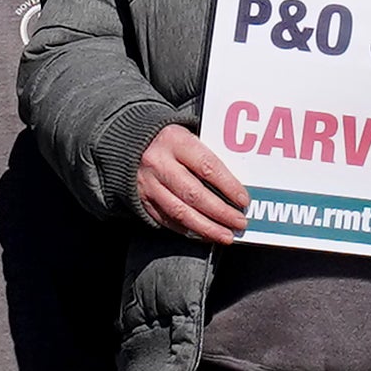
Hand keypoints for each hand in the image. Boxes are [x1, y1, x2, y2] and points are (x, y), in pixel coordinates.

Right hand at [133, 121, 252, 246]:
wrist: (126, 140)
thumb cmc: (166, 138)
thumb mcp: (186, 135)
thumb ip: (206, 154)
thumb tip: (236, 183)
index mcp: (175, 141)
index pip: (207, 167)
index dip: (228, 186)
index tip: (243, 200)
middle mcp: (159, 163)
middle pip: (194, 194)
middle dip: (221, 212)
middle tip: (239, 222)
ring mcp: (148, 184)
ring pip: (180, 212)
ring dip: (206, 227)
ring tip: (225, 235)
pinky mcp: (141, 199)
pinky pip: (166, 219)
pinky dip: (187, 229)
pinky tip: (203, 234)